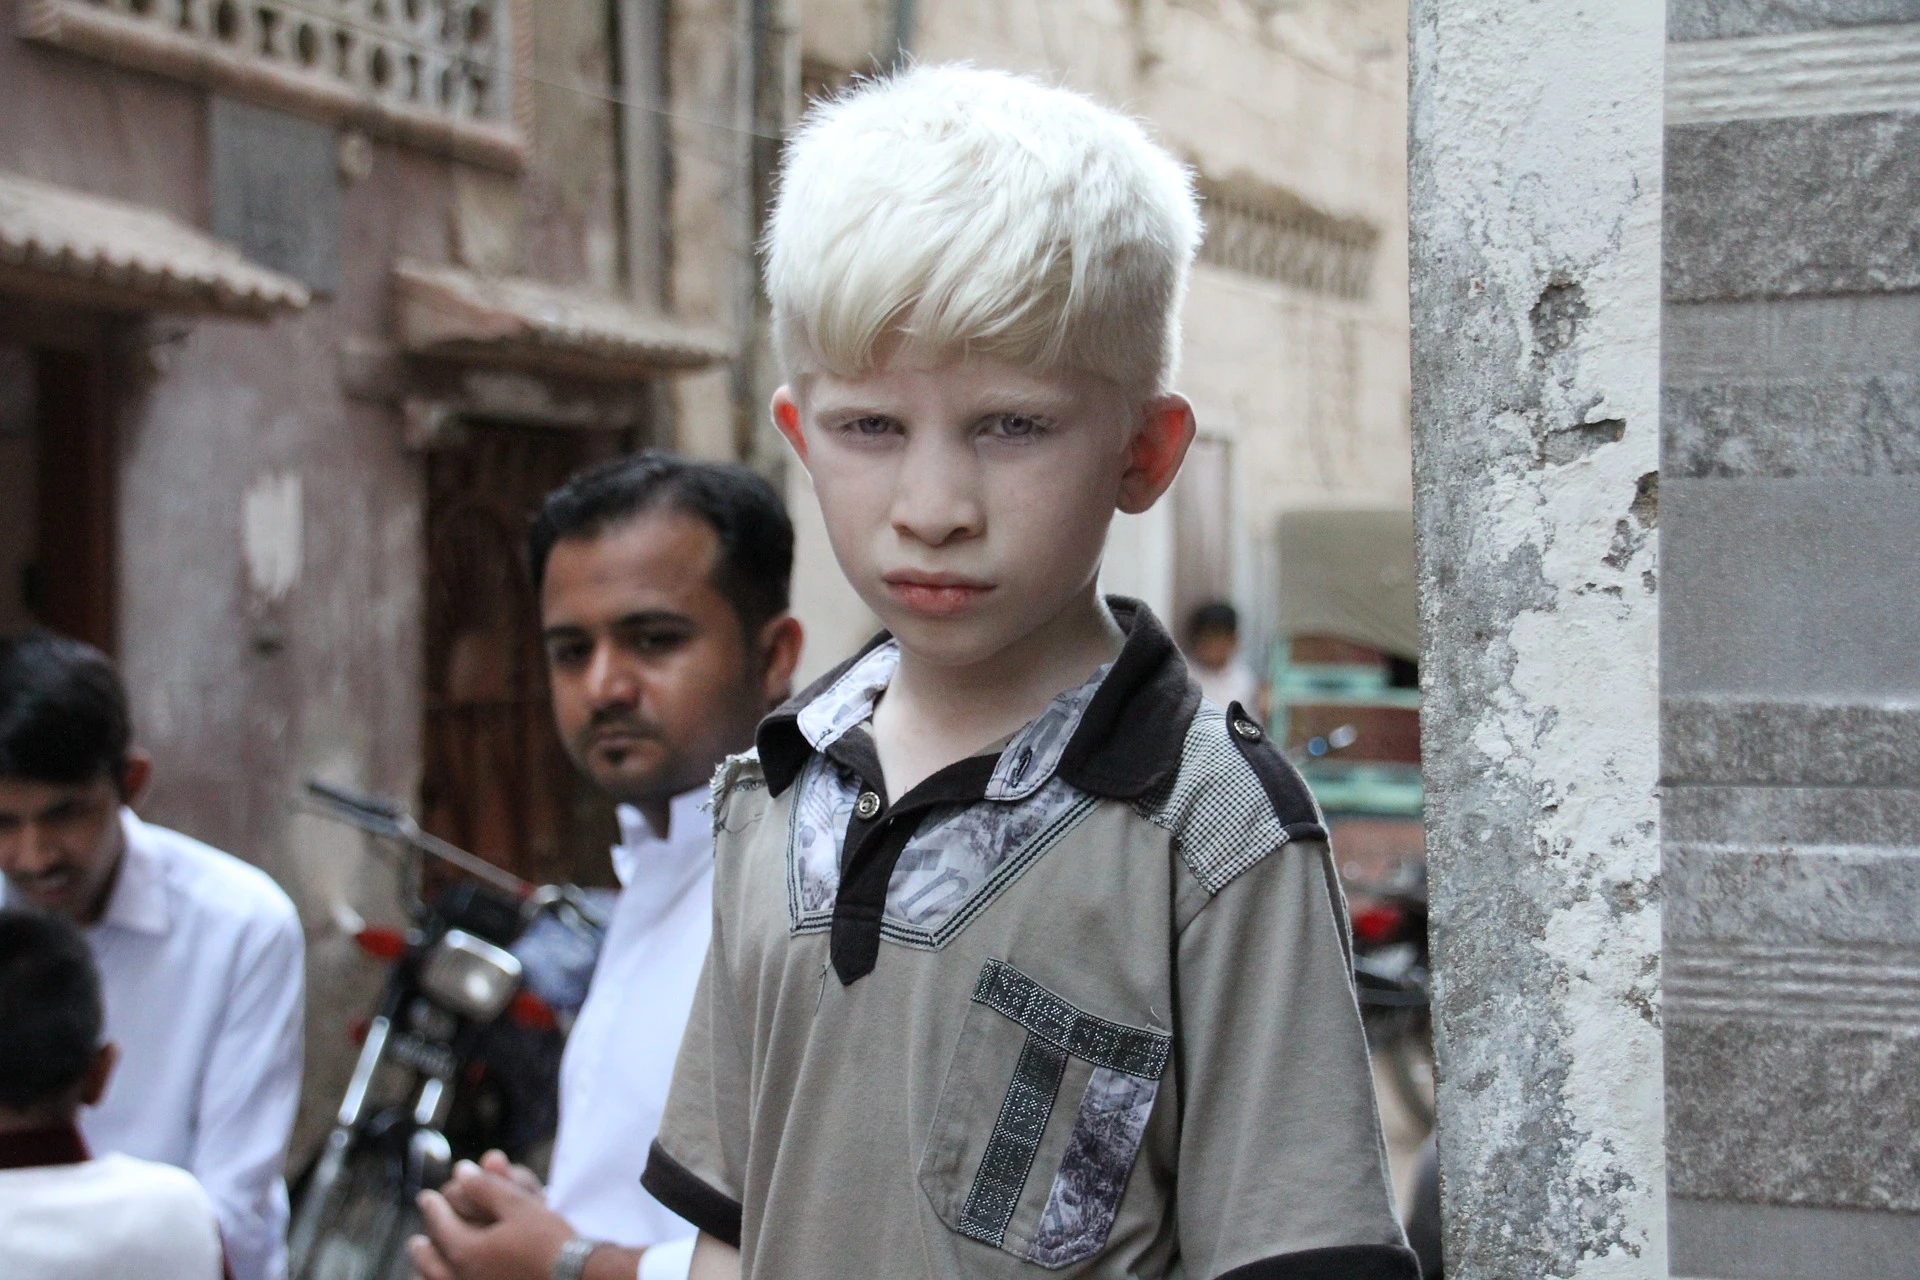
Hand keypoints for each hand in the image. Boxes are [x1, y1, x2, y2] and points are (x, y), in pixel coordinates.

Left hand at [408, 1163, 571, 1279]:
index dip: (432, 1207)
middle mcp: (462, 1279)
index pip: (439, 1224)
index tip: (425, 1197)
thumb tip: (462, 1171)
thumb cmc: (550, 1241)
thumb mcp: (519, 1205)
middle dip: (423, 1248)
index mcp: (465, 1252)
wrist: (577, 1278)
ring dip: (429, 1270)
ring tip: (429, 1262)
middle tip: (418, 1239)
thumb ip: (486, 1187)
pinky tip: (449, 1277)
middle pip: (430, 1263)